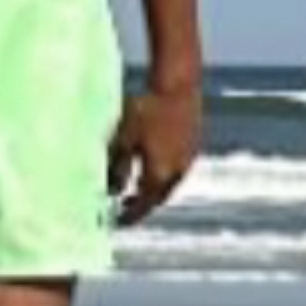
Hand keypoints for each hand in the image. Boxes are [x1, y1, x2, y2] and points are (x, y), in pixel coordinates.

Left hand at [107, 81, 201, 226]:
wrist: (178, 83)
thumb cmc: (146, 109)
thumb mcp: (124, 138)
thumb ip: (117, 166)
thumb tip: (111, 190)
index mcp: (160, 174)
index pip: (144, 204)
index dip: (130, 216)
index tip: (118, 222)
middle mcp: (178, 171)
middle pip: (159, 197)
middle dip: (143, 205)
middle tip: (128, 207)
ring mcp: (189, 158)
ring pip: (170, 183)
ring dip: (155, 189)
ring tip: (139, 188)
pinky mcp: (194, 144)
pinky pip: (178, 168)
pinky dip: (164, 174)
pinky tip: (154, 164)